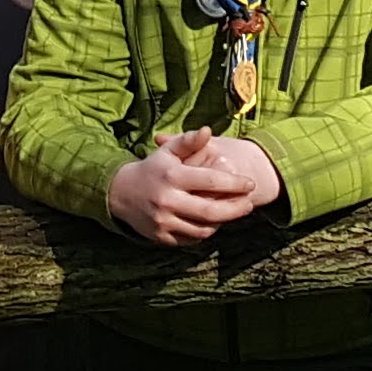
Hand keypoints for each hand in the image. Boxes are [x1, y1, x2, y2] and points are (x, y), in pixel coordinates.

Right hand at [103, 130, 281, 245]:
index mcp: (172, 176)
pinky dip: (205, 232)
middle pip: (211, 211)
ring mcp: (163, 221)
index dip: (235, 184)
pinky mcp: (160, 237)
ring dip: (222, 222)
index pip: (211, 181)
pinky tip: (211, 223)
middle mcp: (167, 200)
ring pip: (203, 229)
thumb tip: (207, 131)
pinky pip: (191, 239)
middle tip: (249, 204)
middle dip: (236, 209)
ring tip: (231, 212)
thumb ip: (188, 141)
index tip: (250, 184)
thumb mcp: (167, 151)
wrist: (120, 193)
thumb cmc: (152, 168)